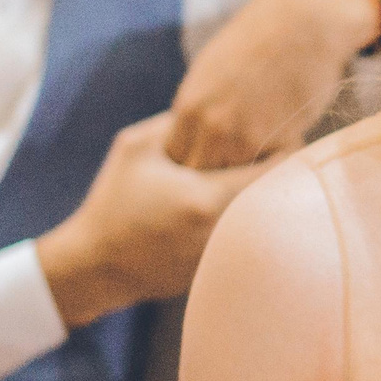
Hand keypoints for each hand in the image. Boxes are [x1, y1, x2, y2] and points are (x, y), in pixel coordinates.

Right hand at [35, 114, 273, 325]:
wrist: (95, 266)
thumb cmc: (112, 202)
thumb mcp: (135, 148)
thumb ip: (175, 124)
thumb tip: (214, 110)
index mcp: (207, 198)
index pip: (270, 170)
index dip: (283, 149)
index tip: (284, 134)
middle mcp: (222, 231)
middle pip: (275, 197)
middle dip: (280, 174)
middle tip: (282, 153)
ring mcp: (221, 255)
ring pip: (262, 221)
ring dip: (265, 198)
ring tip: (262, 176)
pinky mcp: (215, 269)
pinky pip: (243, 238)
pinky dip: (246, 221)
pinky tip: (238, 205)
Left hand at [167, 0, 380, 169]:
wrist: (306, 23)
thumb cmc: (261, 37)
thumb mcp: (211, 68)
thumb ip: (199, 106)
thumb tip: (193, 134)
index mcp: (189, 106)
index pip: (174, 157)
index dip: (189, 161)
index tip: (204, 159)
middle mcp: (211, 127)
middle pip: (199, 174)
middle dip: (211, 175)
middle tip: (229, 167)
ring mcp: (244, 138)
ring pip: (232, 180)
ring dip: (242, 175)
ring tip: (255, 159)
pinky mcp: (278, 143)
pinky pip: (267, 170)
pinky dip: (271, 165)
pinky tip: (280, 146)